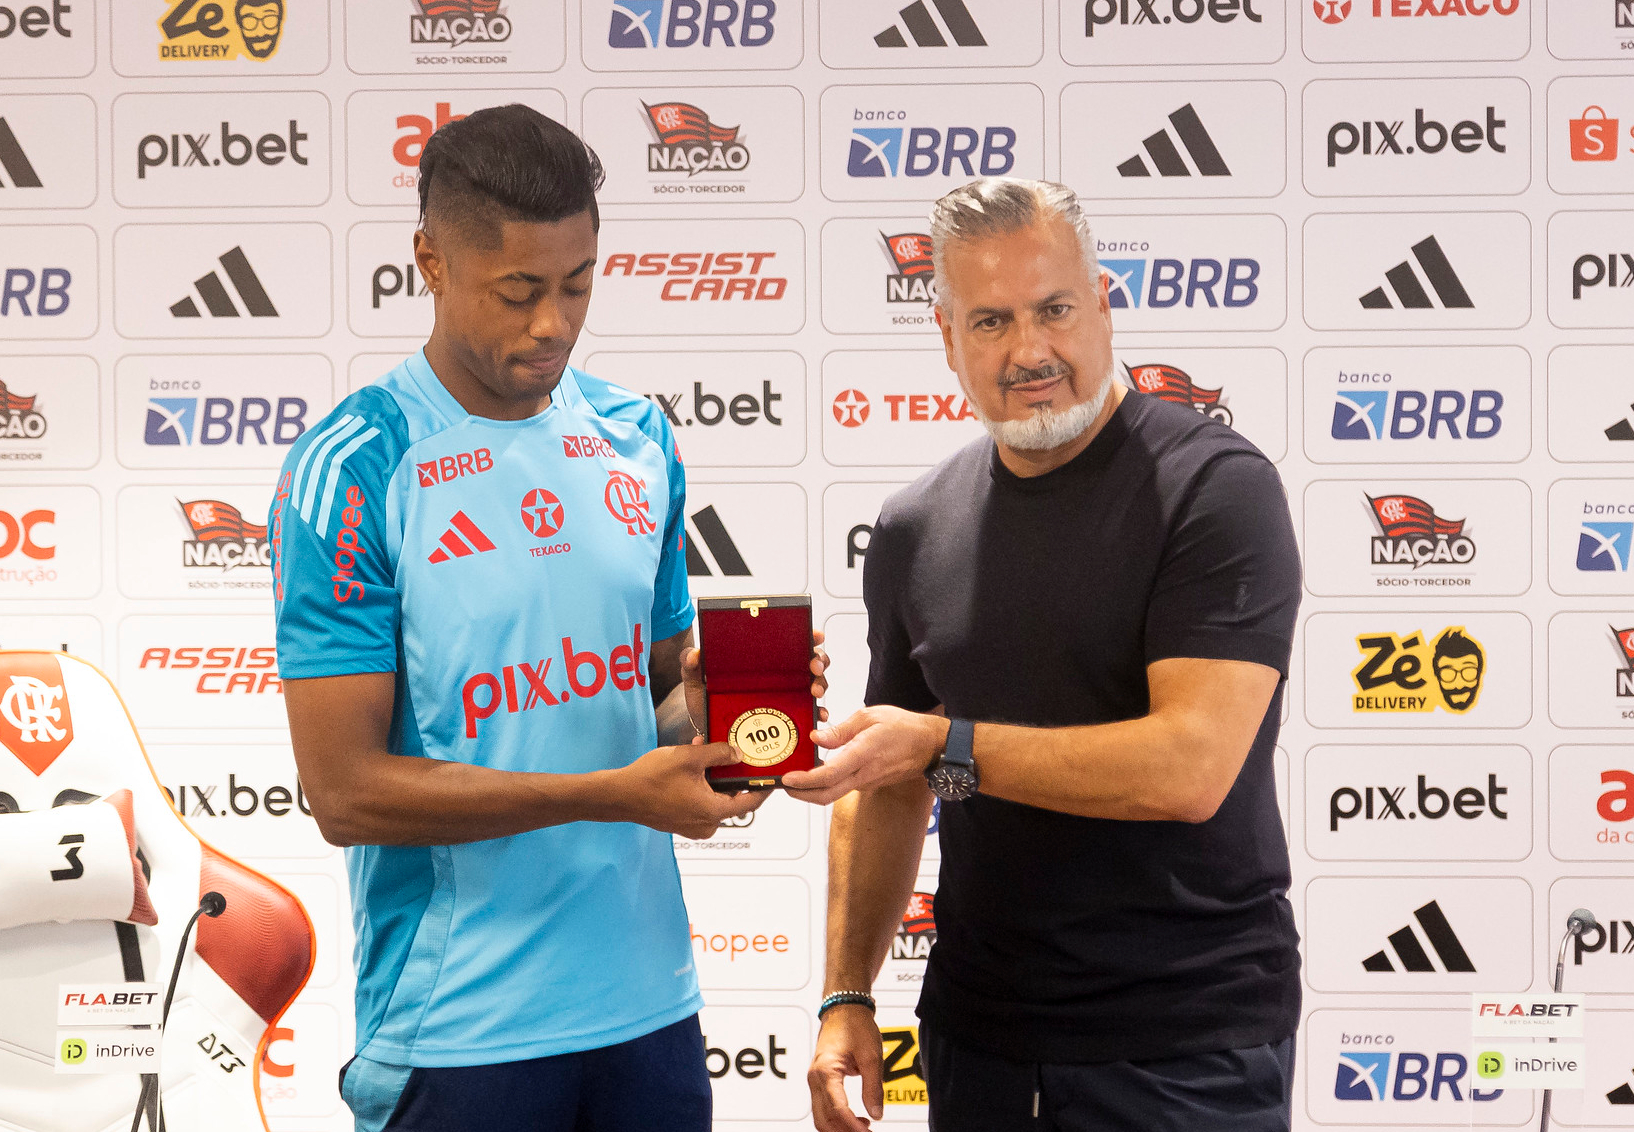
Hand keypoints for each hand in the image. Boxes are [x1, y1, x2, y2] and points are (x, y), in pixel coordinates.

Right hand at [610, 742, 766, 839]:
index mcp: (713, 812)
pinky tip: (690, 766)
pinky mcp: (681, 823)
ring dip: (712, 778)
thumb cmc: (650, 780)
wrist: (619, 795)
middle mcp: (706, 825)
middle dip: (730, 775)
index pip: (750, 802)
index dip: (762, 787)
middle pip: (731, 798)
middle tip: (731, 755)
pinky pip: (699, 802)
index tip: (770, 776)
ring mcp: (692, 826)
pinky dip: (699, 786)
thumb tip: (737, 754)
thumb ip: (719, 754)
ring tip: (703, 755)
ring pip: (713, 798)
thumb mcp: (690, 757)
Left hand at [680, 628, 832, 733]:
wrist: (704, 727)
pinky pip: (807, 714)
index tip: (814, 635)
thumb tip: (693, 655)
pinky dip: (816, 713)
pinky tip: (817, 715)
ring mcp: (785, 696)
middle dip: (819, 660)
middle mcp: (778, 676)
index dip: (807, 636)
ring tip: (814, 692)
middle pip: (810, 661)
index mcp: (761, 660)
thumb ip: (690, 664)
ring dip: (821, 686)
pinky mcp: (785, 718)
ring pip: (814, 685)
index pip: (790, 641)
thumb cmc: (704, 697)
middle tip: (813, 667)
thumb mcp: (695, 678)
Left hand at [782, 707, 949, 804]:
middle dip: (801, 794)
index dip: (804, 781)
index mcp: (863, 755)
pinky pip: (843, 787)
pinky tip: (819, 772)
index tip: (787, 779)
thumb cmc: (904, 728)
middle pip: (826, 795)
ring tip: (796, 777)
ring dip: (812, 789)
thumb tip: (818, 738)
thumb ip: (841, 730)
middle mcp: (864, 775)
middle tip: (784, 785)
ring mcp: (867, 783)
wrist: (930, 746)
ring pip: (833, 793)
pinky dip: (827, 783)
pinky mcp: (869, 784)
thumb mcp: (870, 717)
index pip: (828, 775)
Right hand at [809, 1005, 883, 1130]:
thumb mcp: (871, 1056)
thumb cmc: (855, 1025)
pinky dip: (837, 1119)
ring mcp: (814, 1079)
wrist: (844, 1008)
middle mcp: (815, 1077)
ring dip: (840, 1128)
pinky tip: (856, 1119)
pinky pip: (823, 1107)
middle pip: (824, 1119)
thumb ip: (874, 1087)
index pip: (837, 1109)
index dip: (853, 1127)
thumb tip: (876, 1113)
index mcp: (826, 1070)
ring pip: (820, 1116)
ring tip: (864, 1129)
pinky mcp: (819, 1080)